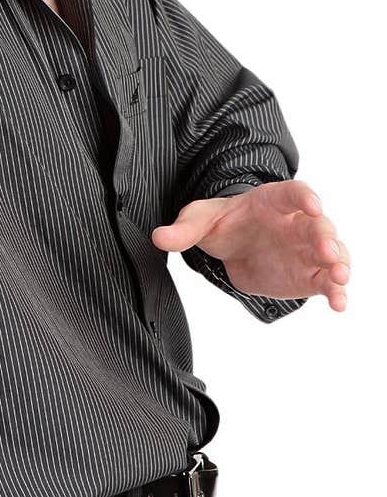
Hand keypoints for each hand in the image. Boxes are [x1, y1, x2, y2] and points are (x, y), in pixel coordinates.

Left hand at [150, 180, 350, 311]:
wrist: (232, 246)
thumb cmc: (221, 223)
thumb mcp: (198, 220)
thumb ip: (182, 229)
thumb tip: (158, 237)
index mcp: (273, 200)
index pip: (294, 193)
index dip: (305, 197)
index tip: (311, 205)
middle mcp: (298, 222)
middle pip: (319, 225)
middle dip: (326, 237)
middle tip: (327, 251)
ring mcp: (307, 249)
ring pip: (332, 253)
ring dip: (339, 264)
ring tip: (339, 279)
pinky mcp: (309, 274)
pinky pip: (328, 281)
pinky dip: (336, 291)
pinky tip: (338, 304)